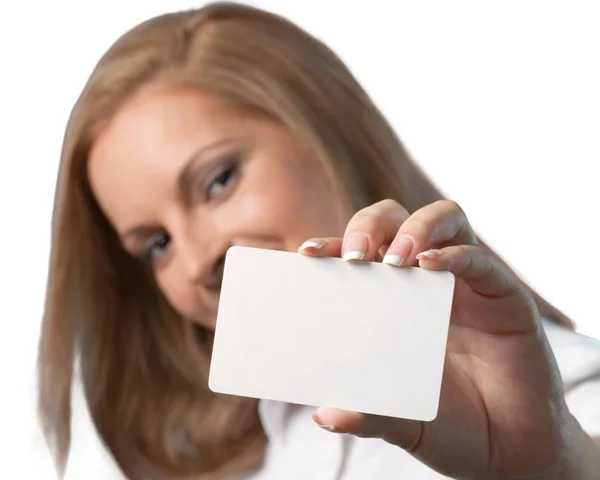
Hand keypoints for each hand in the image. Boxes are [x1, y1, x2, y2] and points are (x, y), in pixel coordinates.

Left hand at [298, 199, 577, 478]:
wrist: (507, 452)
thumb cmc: (449, 426)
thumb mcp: (400, 421)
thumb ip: (367, 415)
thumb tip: (325, 415)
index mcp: (393, 300)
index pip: (361, 253)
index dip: (335, 245)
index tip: (308, 254)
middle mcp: (426, 281)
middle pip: (396, 220)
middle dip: (371, 226)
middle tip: (355, 257)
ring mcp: (466, 283)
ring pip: (444, 219)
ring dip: (416, 228)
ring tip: (396, 257)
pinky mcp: (504, 294)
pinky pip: (481, 260)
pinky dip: (456, 256)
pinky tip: (432, 267)